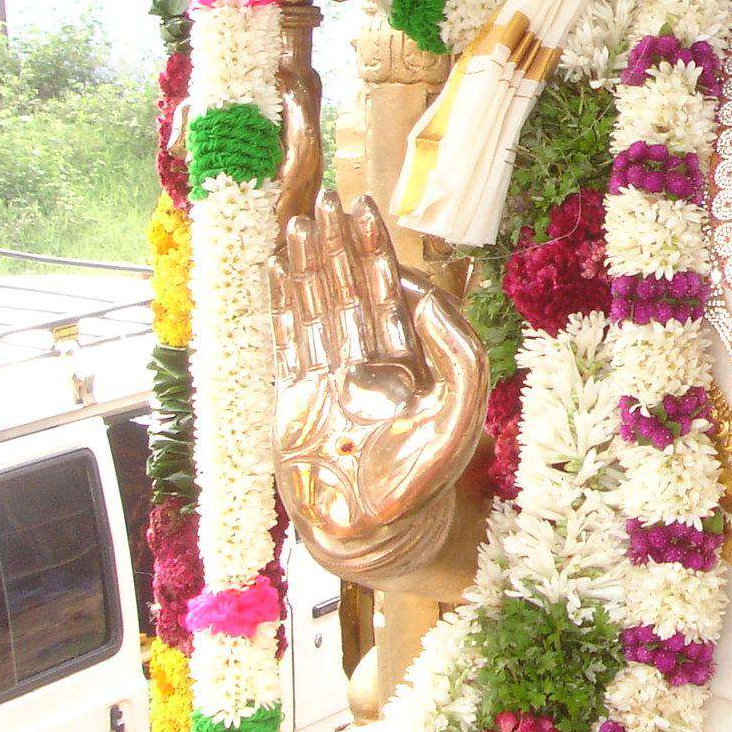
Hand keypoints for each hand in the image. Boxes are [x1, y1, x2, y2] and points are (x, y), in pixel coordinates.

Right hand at [270, 190, 488, 585]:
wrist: (370, 533)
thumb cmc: (421, 480)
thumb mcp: (458, 413)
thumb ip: (458, 353)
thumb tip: (427, 298)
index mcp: (408, 361)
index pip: (388, 293)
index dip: (376, 251)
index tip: (364, 211)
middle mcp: (366, 362)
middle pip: (350, 290)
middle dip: (339, 245)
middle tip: (326, 198)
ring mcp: (327, 378)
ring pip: (317, 307)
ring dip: (308, 265)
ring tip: (297, 222)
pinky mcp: (293, 399)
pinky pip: (284, 342)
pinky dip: (278, 306)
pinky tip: (273, 271)